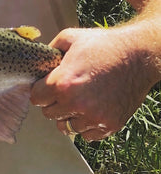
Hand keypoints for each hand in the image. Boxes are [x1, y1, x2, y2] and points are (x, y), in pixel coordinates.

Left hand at [30, 27, 152, 141]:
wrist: (137, 55)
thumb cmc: (102, 44)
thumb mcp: (69, 38)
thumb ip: (48, 51)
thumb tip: (36, 61)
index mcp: (62, 84)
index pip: (36, 99)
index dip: (40, 90)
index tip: (46, 85)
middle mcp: (76, 104)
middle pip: (49, 114)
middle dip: (52, 102)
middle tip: (63, 91)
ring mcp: (95, 117)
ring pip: (67, 127)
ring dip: (68, 115)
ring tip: (77, 99)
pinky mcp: (111, 125)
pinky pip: (87, 135)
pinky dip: (86, 125)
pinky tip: (90, 109)